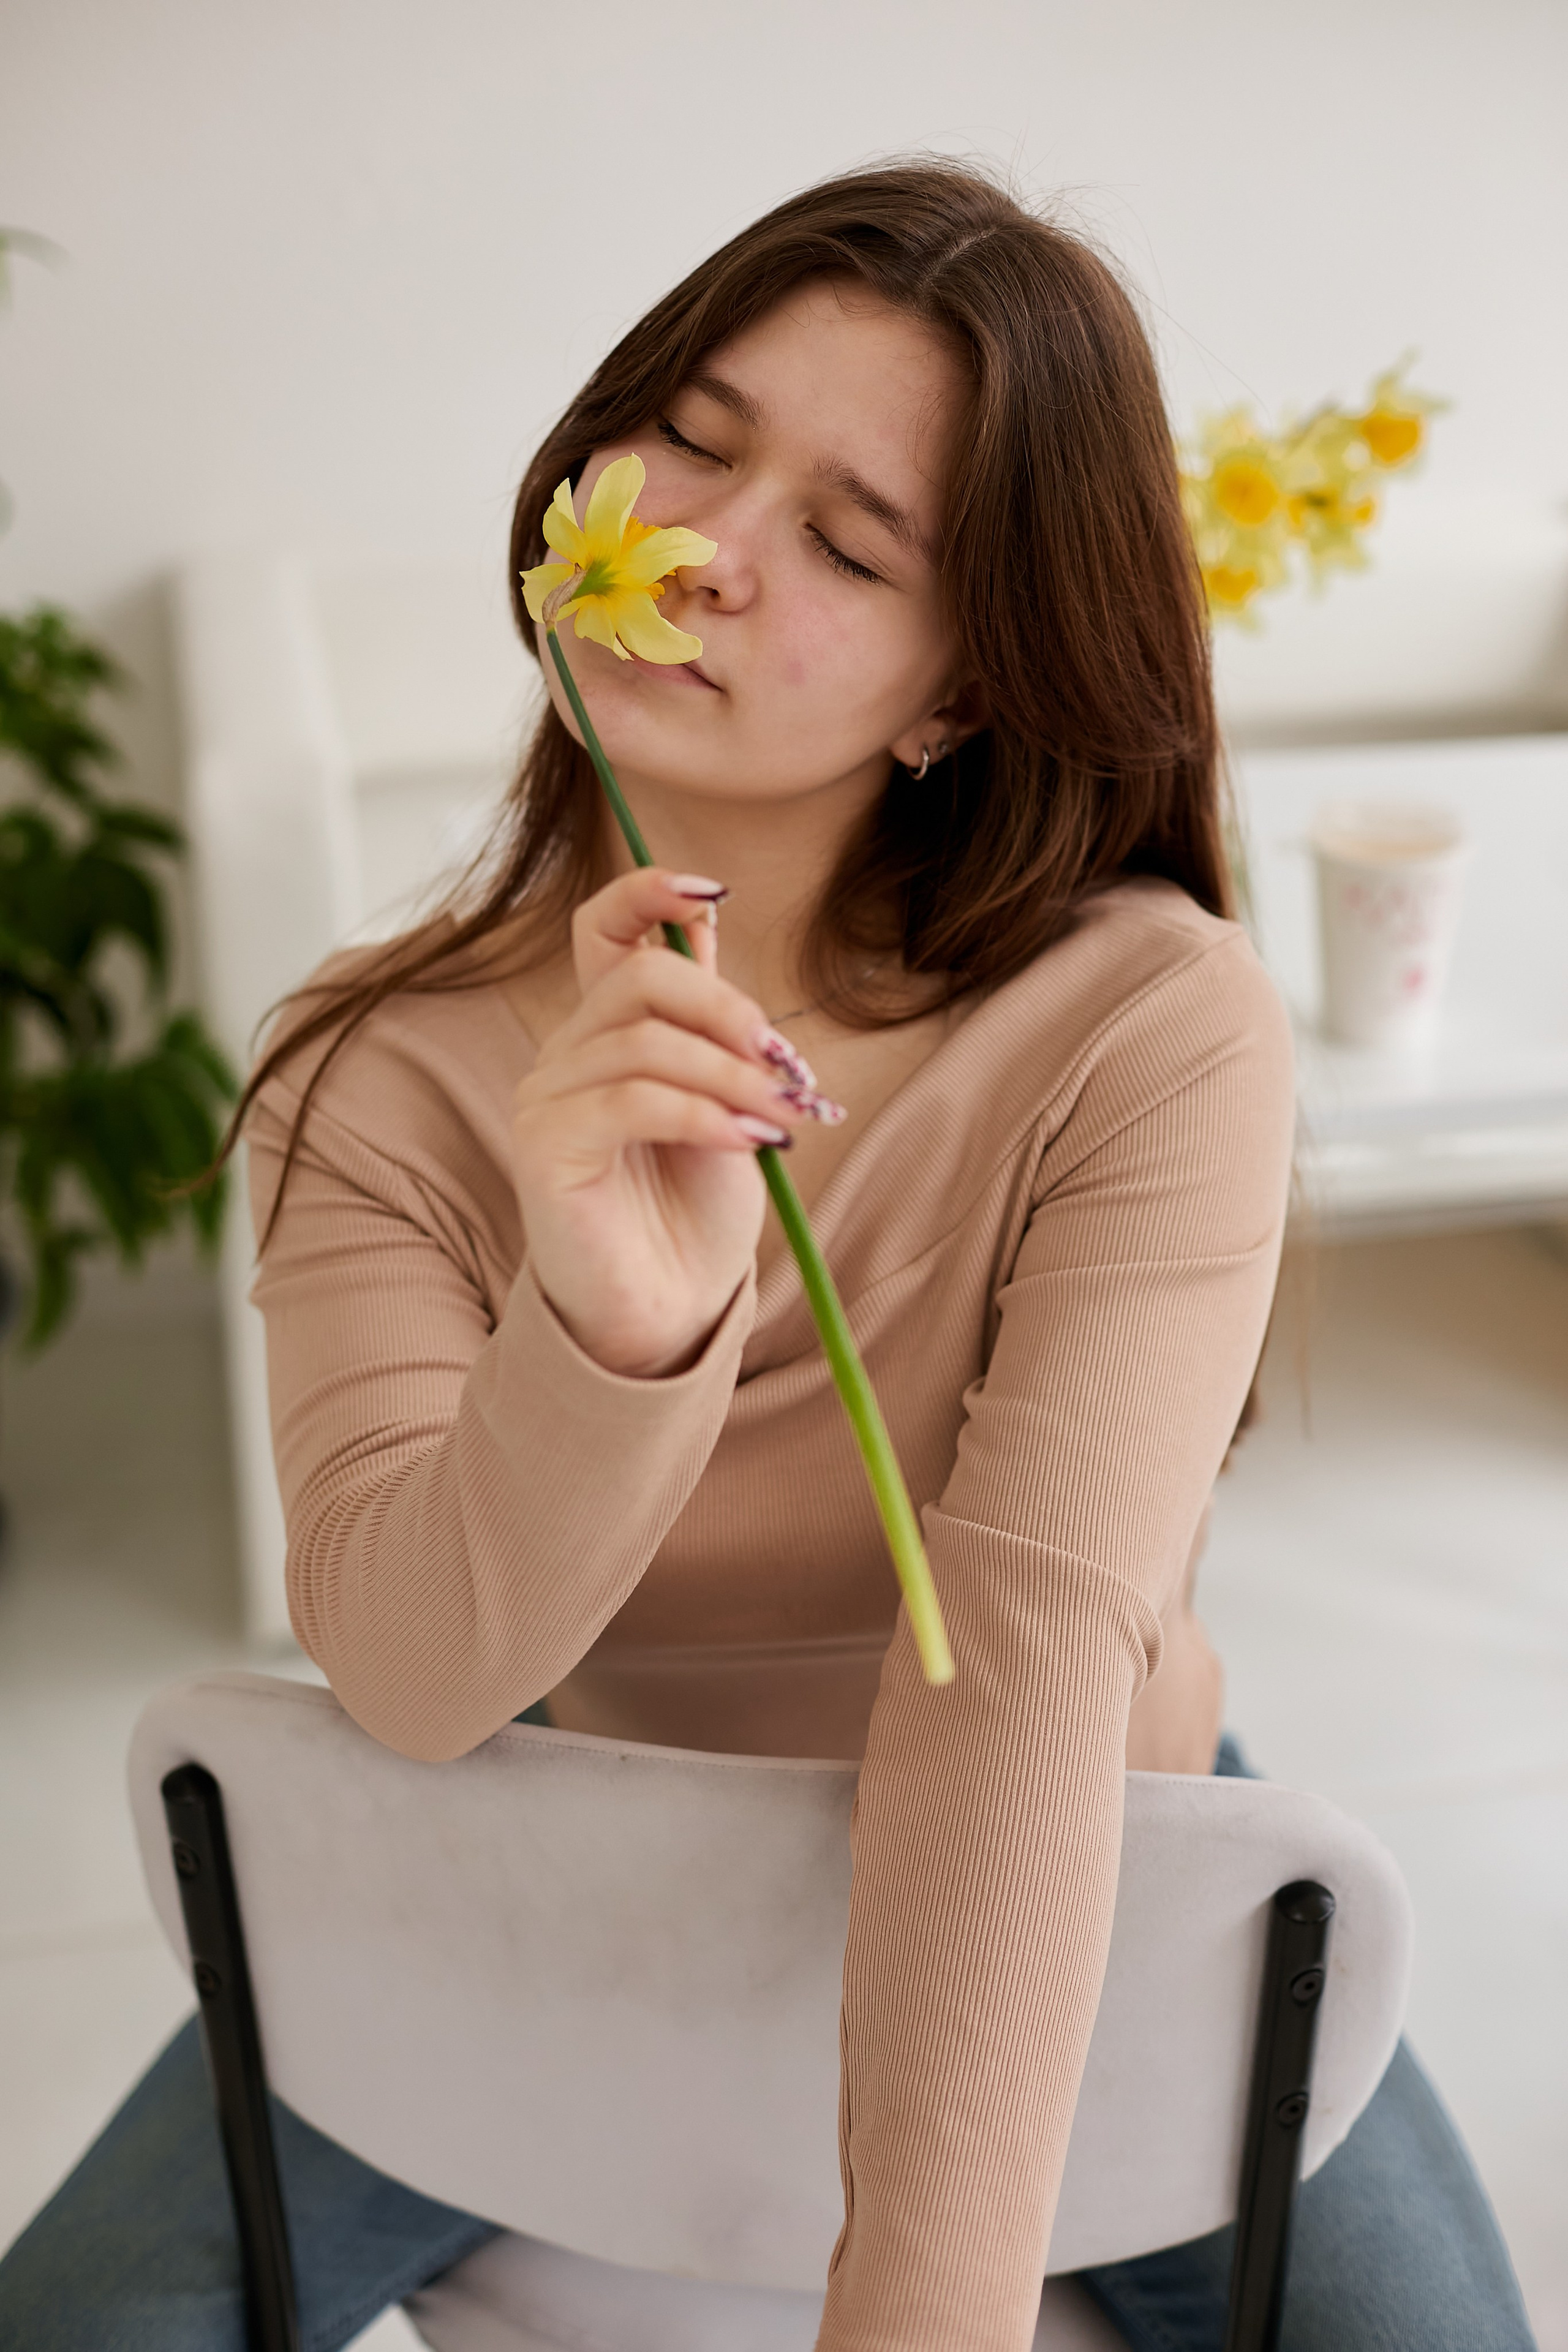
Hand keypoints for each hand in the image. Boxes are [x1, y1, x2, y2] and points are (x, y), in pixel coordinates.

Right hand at [511, 869, 814, 1376]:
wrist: (669, 1312)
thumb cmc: (697, 1213)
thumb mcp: (725, 1098)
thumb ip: (711, 1022)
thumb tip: (707, 917)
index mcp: (608, 1032)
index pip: (602, 931)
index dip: (646, 893)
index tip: (712, 887)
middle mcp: (567, 1054)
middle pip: (640, 978)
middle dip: (728, 1009)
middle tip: (786, 1060)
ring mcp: (547, 1097)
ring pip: (644, 1041)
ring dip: (732, 1074)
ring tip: (784, 1118)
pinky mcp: (544, 1147)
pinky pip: (630, 1100)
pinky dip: (703, 1113)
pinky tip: (751, 1141)